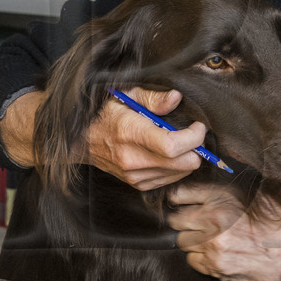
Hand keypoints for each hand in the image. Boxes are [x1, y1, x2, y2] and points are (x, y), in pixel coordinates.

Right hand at [87, 88, 206, 190]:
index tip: (198, 126)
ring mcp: (135, 175)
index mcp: (130, 133)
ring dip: (188, 158)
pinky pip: (171, 180)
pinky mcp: (138, 184)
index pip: (172, 145)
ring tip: (179, 142)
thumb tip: (176, 98)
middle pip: (184, 163)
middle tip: (192, 133)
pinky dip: (177, 167)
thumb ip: (153, 98)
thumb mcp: (126, 95)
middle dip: (196, 148)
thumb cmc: (105, 114)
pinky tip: (169, 154)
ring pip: (182, 173)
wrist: (83, 141)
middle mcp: (133, 159)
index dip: (194, 137)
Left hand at [166, 183, 280, 280]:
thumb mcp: (259, 195)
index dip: (179, 198)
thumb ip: (233, 191)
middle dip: (183, 221)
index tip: (179, 201)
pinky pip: (192, 261)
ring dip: (192, 241)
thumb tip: (217, 183)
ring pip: (182, 242)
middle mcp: (212, 221)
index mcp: (222, 199)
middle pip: (176, 220)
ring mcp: (211, 246)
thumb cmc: (279, 224)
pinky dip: (199, 258)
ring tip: (208, 240)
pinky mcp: (214, 266)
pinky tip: (213, 254)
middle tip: (193, 223)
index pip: (181, 194)